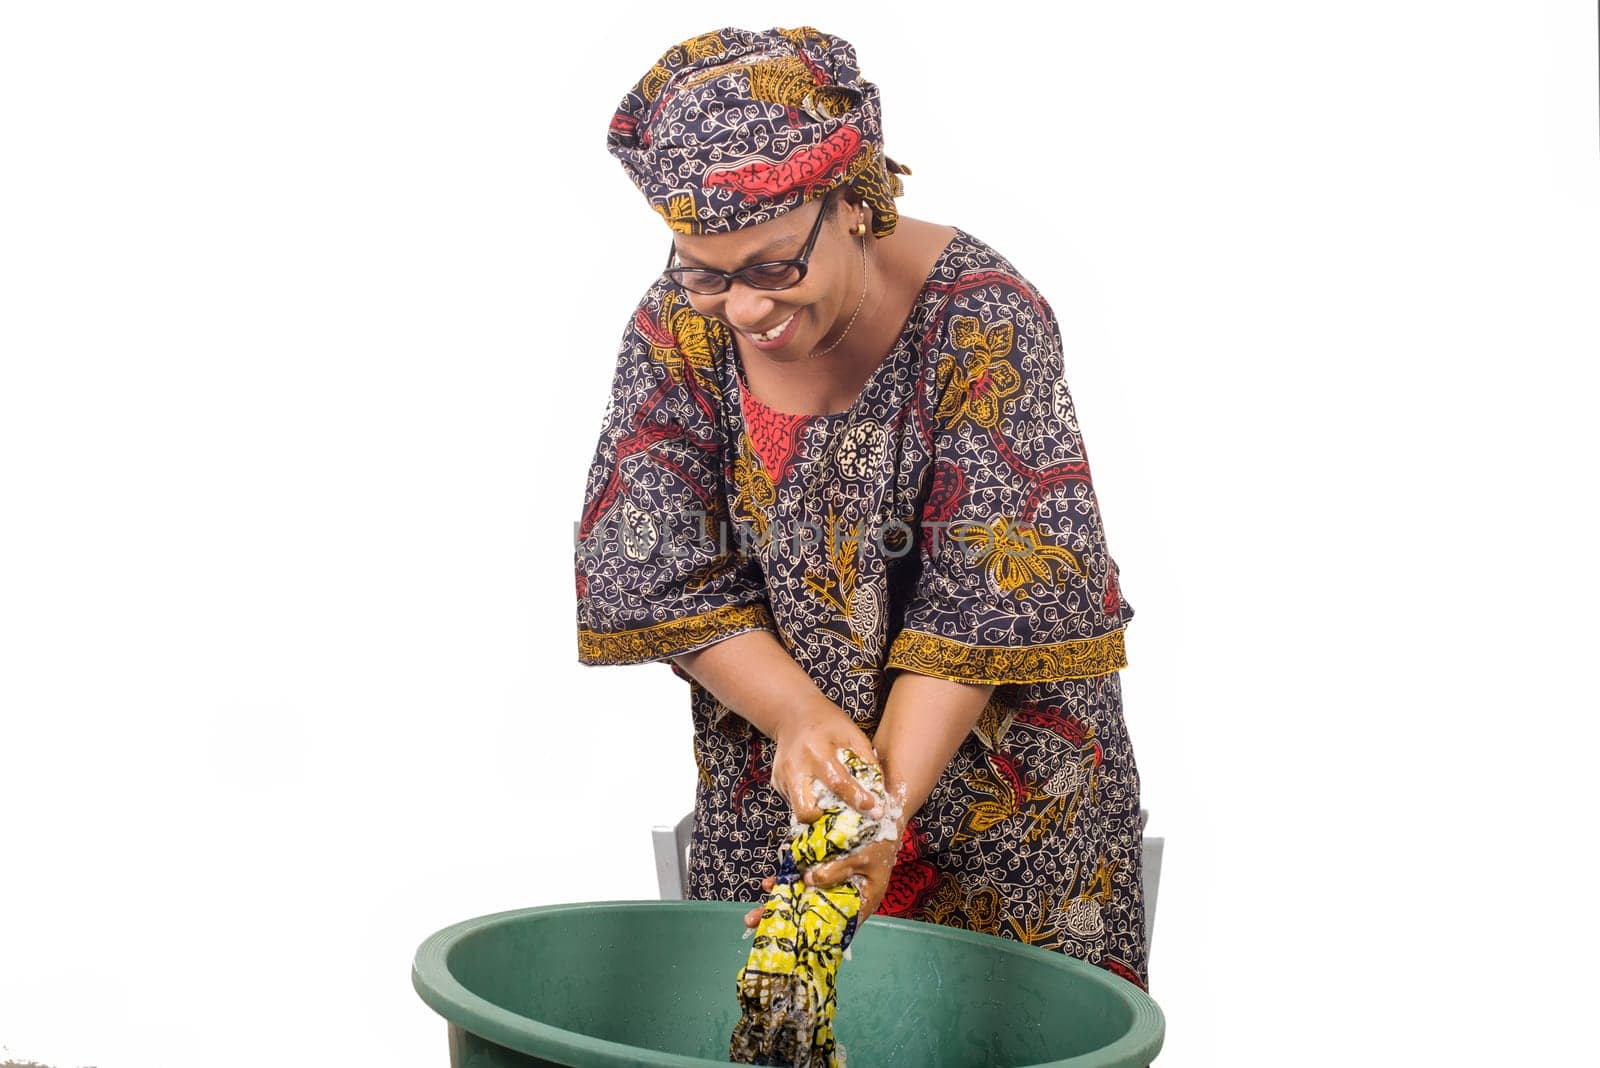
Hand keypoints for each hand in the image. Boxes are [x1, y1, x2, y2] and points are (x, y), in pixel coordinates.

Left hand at [741, 839, 899, 928]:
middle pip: (813, 914)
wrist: (883, 815)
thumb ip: (838, 869)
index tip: (789, 941)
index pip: (835, 926)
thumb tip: (810, 880)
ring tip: (754, 915)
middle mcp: (844, 897)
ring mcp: (832, 883)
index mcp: (861, 902)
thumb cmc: (880, 840)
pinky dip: (787, 880)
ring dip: (780, 902)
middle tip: (757, 925)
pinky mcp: (823, 869)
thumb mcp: (863, 856)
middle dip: (786, 919)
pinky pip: (803, 879)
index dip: (812, 934)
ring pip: (804, 897)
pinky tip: (769, 882)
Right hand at [769, 699, 883, 823]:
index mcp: (817, 751)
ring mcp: (782, 777)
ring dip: (818, 814)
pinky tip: (820, 792)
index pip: (838, 782)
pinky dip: (810, 803)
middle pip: (806, 810)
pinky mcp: (777, 783)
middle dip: (827, 820)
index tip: (875, 811)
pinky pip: (795, 803)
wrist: (793, 713)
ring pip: (799, 811)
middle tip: (846, 815)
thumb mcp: (853, 734)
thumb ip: (866, 762)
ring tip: (834, 806)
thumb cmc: (828, 724)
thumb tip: (880, 792)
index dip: (857, 800)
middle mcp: (796, 767)